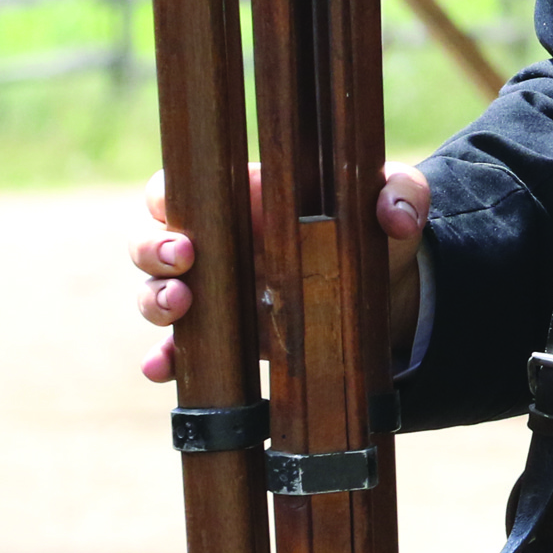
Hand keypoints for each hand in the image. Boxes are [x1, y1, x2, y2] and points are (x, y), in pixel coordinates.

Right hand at [131, 160, 430, 382]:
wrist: (384, 297)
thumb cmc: (377, 232)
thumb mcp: (397, 202)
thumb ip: (401, 193)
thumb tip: (394, 216)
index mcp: (248, 197)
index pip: (185, 184)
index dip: (167, 196)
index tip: (183, 217)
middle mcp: (219, 241)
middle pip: (152, 236)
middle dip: (152, 249)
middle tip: (184, 261)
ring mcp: (215, 291)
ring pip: (155, 290)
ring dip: (154, 300)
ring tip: (179, 307)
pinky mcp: (225, 335)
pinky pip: (179, 348)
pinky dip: (164, 358)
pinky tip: (161, 368)